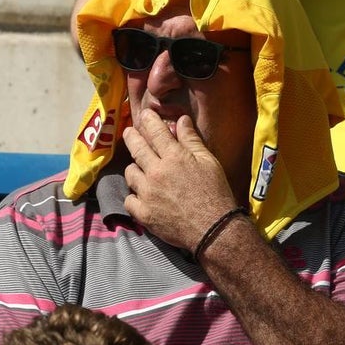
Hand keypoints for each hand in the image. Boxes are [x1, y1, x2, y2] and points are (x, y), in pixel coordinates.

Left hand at [121, 110, 238, 251]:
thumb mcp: (208, 162)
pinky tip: (141, 195)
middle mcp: (156, 172)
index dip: (148, 120)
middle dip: (131, 136)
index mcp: (174, 157)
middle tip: (129, 132)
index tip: (144, 114)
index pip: (155, 131)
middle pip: (136, 148)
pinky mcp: (144, 213)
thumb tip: (181, 120)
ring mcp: (147, 193)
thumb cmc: (215, 193)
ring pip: (130, 173)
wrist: (214, 229)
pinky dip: (134, 196)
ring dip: (135, 168)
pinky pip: (129, 199)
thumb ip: (192, 140)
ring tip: (140, 169)